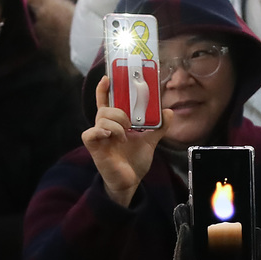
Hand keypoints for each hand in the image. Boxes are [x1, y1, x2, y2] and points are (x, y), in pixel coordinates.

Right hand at [82, 75, 170, 207]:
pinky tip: (112, 137)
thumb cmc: (134, 161)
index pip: (106, 102)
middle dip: (119, 112)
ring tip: (124, 136)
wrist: (130, 182)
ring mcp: (98, 137)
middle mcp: (104, 128)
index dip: (104, 89)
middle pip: (105, 108)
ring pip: (101, 118)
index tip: (108, 77)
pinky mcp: (94, 147)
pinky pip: (91, 133)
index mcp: (115, 123)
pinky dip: (101, 132)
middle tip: (130, 125)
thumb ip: (159, 127)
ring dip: (116, 124)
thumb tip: (169, 112)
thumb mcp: (150, 141)